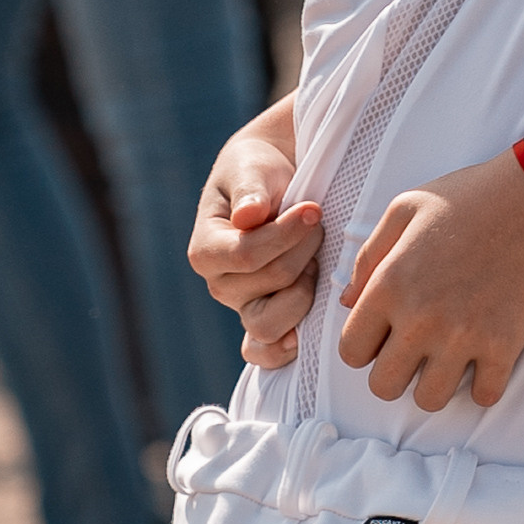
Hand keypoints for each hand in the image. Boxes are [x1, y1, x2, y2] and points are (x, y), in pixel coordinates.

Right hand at [189, 127, 322, 369]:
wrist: (275, 185)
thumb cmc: (260, 172)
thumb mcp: (252, 170)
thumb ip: (250, 192)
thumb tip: (248, 218)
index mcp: (206, 250)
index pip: (248, 255)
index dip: (286, 235)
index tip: (313, 210)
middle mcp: (219, 284)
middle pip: (272, 283)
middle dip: (304, 252)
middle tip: (317, 226)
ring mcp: (243, 307)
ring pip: (272, 324)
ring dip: (306, 290)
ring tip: (315, 260)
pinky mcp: (267, 322)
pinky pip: (266, 354)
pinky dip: (286, 350)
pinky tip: (308, 330)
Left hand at [336, 150, 523, 410]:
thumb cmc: (471, 197)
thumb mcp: (405, 209)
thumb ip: (369, 257)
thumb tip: (347, 303)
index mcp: (389, 286)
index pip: (351, 352)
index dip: (364, 348)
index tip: (384, 335)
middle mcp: (420, 319)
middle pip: (384, 387)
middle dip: (394, 374)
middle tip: (413, 352)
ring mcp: (464, 337)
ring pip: (430, 400)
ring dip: (435, 384)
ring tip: (447, 360)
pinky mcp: (505, 345)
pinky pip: (485, 396)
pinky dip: (483, 386)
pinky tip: (485, 362)